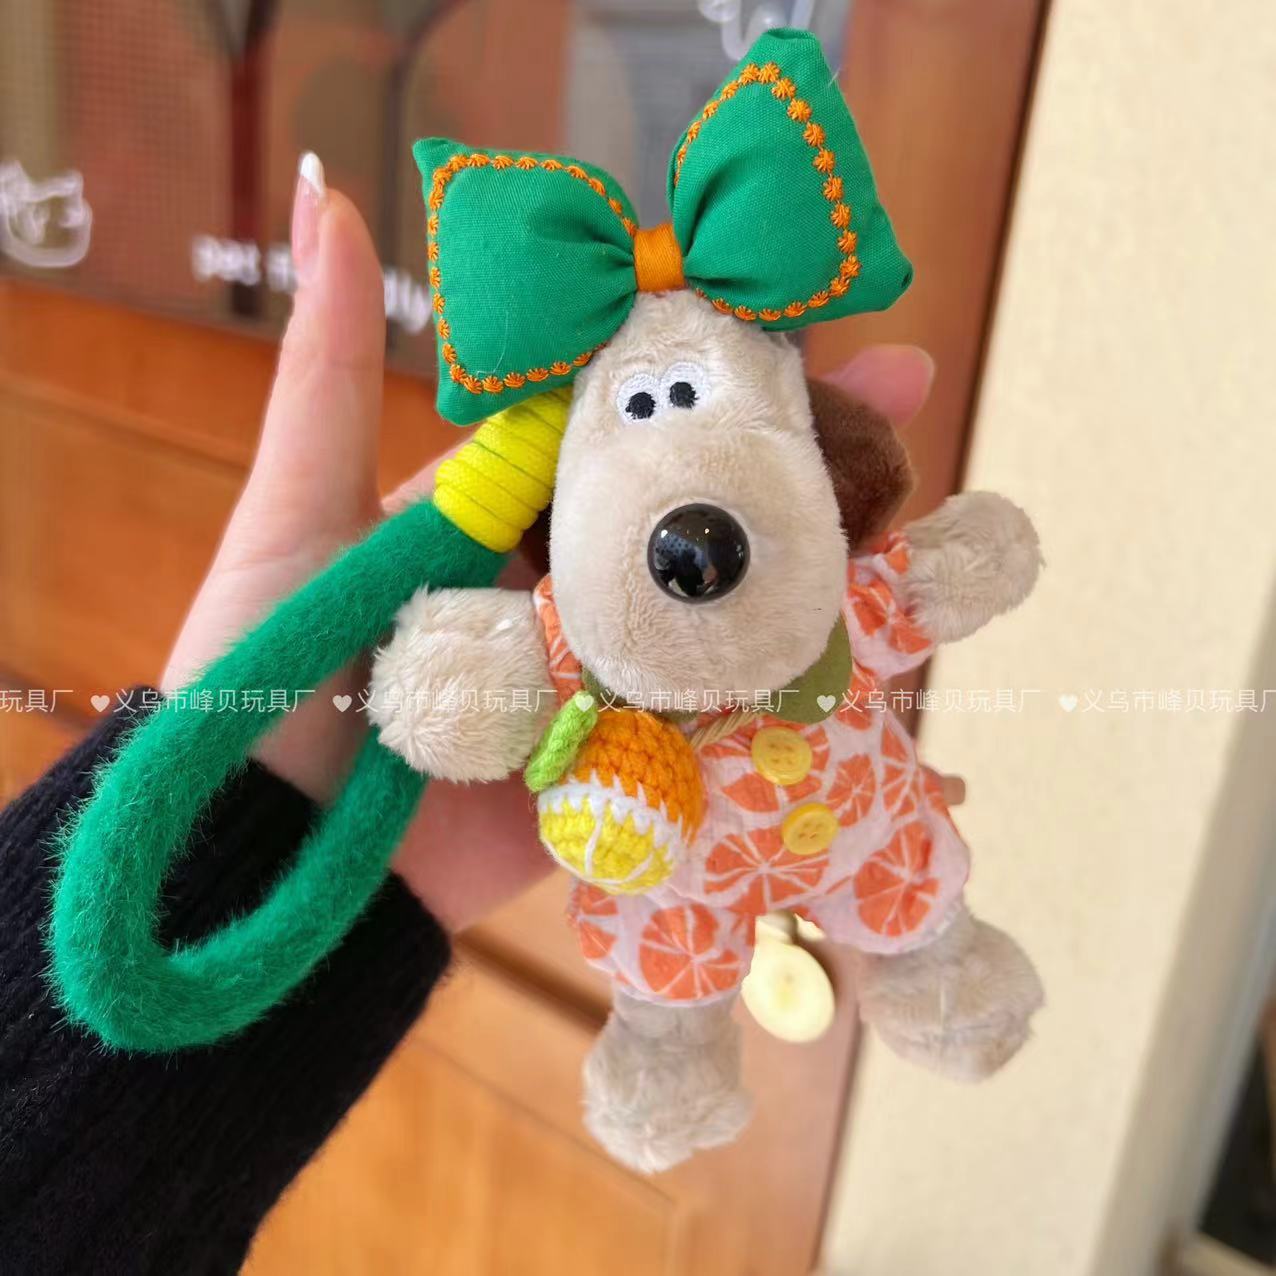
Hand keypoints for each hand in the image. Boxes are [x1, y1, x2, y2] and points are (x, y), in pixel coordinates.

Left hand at [162, 155, 943, 931]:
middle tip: (905, 407)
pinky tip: (891, 677)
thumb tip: (323, 190)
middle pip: (697, 512)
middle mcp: (565, 586)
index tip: (798, 322)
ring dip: (821, 573)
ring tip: (924, 522)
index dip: (707, 370)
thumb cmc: (267, 672)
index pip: (624, 422)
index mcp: (505, 511)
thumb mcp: (298, 510)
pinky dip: (798, 707)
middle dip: (798, 461)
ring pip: (726, 613)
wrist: (272, 856)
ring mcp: (604, 680)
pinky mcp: (623, 770)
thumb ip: (330, 371)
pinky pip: (718, 730)